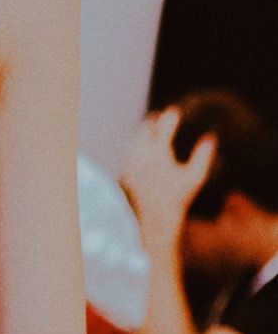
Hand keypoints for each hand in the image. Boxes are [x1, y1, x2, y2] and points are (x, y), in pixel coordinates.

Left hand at [121, 108, 214, 242]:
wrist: (151, 221)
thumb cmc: (176, 200)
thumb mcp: (194, 178)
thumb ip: (203, 156)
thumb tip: (211, 137)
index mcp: (158, 152)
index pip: (164, 124)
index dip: (171, 116)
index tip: (176, 112)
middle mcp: (140, 154)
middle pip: (145, 127)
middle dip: (154, 121)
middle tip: (161, 118)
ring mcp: (129, 162)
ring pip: (135, 138)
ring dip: (144, 133)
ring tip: (152, 131)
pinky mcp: (123, 171)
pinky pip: (129, 152)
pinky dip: (137, 147)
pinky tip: (143, 150)